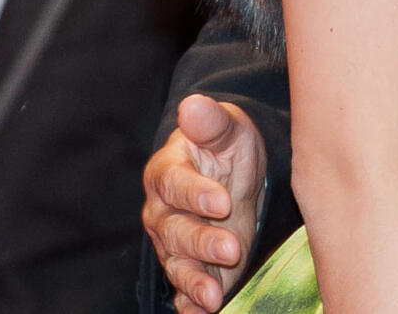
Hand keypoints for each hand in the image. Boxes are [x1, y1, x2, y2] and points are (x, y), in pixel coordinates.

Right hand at [143, 95, 266, 313]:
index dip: (196, 194)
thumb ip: (211, 122)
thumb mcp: (228, 127)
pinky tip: (202, 312)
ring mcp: (173, 243)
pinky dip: (190, 304)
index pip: (175, 184)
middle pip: (175, 231)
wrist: (235, 174)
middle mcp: (163, 212)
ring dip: (195, 282)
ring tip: (214, 296)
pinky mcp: (190, 267)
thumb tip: (193, 105)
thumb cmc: (227, 146)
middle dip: (202, 243)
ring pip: (177, 264)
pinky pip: (183, 289)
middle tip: (231, 248)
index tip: (222, 200)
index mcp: (167, 173)